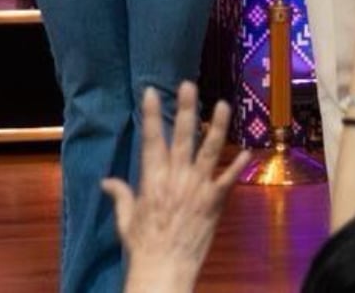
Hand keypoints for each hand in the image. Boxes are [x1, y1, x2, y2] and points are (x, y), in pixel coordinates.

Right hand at [103, 83, 250, 291]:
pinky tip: (248, 151)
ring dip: (217, 126)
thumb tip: (106, 181)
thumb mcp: (126, 219)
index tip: (152, 91)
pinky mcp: (215, 202)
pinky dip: (239, 165)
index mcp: (153, 180)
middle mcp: (176, 178)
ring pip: (209, 150)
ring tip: (223, 104)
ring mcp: (198, 188)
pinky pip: (229, 179)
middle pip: (183, 137)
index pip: (152, 139)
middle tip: (189, 84)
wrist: (164, 269)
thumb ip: (121, 195)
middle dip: (186, 109)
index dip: (152, 114)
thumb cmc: (143, 245)